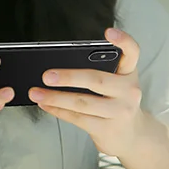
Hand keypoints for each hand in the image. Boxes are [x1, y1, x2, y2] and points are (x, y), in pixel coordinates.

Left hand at [30, 28, 144, 156]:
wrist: (131, 137)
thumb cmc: (117, 104)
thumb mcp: (117, 85)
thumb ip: (100, 71)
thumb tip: (60, 65)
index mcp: (129, 74)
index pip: (132, 53)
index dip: (123, 41)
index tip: (108, 32)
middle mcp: (129, 91)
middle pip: (96, 80)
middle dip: (68, 77)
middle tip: (46, 76)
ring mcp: (119, 112)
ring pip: (82, 102)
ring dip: (55, 97)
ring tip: (36, 92)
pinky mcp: (107, 129)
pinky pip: (78, 118)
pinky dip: (59, 110)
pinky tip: (46, 104)